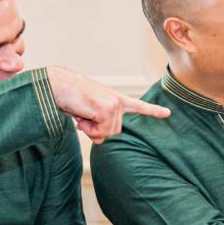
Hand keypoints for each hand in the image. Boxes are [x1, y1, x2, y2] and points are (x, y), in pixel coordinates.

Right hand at [47, 66, 169, 142]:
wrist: (56, 85)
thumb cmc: (69, 98)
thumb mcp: (87, 114)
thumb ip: (99, 125)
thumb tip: (101, 139)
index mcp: (114, 99)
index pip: (137, 106)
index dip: (152, 111)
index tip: (167, 113)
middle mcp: (117, 101)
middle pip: (114, 131)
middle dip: (97, 130)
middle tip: (84, 118)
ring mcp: (113, 104)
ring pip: (107, 132)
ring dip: (91, 129)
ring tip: (82, 113)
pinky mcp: (107, 108)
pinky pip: (100, 131)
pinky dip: (88, 128)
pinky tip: (81, 115)